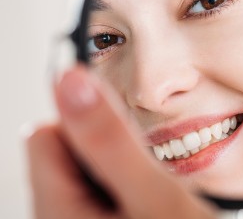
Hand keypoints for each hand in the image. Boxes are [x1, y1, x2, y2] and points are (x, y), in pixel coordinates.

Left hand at [25, 66, 215, 218]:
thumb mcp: (153, 197)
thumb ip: (109, 140)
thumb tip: (69, 80)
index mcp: (56, 214)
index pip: (45, 135)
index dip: (87, 128)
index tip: (125, 143)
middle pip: (62, 152)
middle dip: (104, 152)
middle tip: (143, 179)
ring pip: (83, 169)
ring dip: (116, 170)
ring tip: (147, 197)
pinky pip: (96, 188)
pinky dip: (120, 186)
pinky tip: (142, 206)